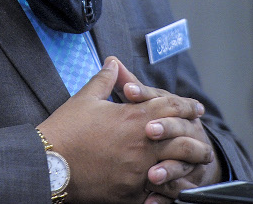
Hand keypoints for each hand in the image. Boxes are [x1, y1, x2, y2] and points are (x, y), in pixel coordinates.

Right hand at [38, 57, 209, 202]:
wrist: (49, 163)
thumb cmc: (66, 129)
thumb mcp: (86, 98)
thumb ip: (105, 79)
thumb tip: (113, 62)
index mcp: (133, 117)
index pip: (172, 107)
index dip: (188, 107)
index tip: (197, 109)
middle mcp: (142, 144)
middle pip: (183, 141)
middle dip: (196, 142)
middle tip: (203, 144)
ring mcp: (138, 170)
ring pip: (175, 169)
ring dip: (186, 167)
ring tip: (193, 168)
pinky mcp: (130, 193)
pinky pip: (156, 194)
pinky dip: (165, 190)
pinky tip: (169, 189)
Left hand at [115, 60, 221, 202]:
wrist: (191, 157)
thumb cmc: (161, 125)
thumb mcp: (147, 106)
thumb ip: (131, 86)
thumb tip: (111, 60)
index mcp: (176, 112)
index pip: (165, 99)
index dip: (146, 94)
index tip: (127, 91)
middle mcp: (187, 134)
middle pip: (181, 129)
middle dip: (166, 128)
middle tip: (148, 130)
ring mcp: (189, 160)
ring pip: (182, 164)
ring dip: (168, 169)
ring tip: (151, 175)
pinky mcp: (185, 184)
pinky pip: (178, 192)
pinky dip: (164, 198)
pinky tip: (149, 200)